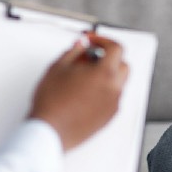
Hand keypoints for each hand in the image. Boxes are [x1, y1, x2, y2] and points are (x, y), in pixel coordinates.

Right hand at [29, 34, 128, 150]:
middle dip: (108, 57)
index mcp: (105, 74)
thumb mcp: (58, 67)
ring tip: (83, 76)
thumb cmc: (52, 102)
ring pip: (117, 83)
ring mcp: (112, 105)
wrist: (49, 131)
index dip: (102, 40)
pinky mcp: (108, 118)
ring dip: (106, 74)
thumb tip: (81, 45)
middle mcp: (114, 89)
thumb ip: (73, 51)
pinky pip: (112, 98)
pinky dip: (103, 91)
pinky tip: (84, 93)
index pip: (116, 48)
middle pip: (122, 65)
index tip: (90, 41)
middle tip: (89, 57)